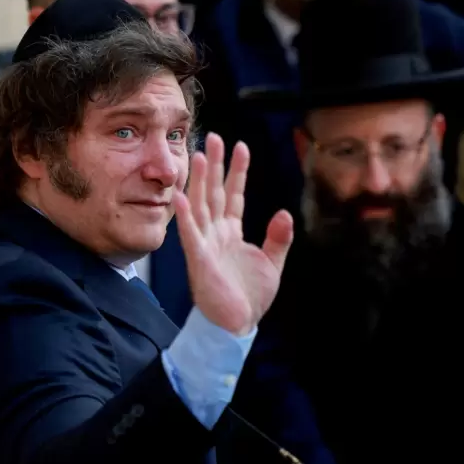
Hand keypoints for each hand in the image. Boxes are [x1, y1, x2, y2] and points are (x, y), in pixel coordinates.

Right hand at [173, 133, 293, 335]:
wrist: (236, 326)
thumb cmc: (248, 298)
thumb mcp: (272, 263)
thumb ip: (278, 237)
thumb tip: (283, 212)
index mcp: (231, 234)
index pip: (234, 195)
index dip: (238, 171)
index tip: (241, 146)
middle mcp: (215, 234)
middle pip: (214, 192)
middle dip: (215, 165)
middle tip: (213, 137)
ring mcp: (205, 244)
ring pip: (200, 206)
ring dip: (199, 181)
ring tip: (199, 155)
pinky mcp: (198, 259)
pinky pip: (189, 233)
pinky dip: (184, 215)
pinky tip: (180, 196)